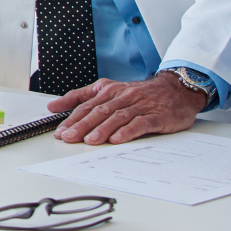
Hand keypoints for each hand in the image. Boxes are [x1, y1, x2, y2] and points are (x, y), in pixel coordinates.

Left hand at [49, 71, 210, 144]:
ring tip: (90, 140)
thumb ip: (82, 97)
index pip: (86, 105)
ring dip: (102, 129)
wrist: (176, 89)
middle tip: (69, 138)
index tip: (60, 131)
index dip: (72, 118)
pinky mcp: (155, 116)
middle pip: (98, 111)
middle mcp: (122, 97)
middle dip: (82, 125)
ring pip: (117, 117)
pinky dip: (127, 131)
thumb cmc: (141, 94)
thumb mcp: (110, 89)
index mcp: (109, 90)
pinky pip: (139, 123)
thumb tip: (54, 106)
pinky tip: (117, 139)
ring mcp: (139, 106)